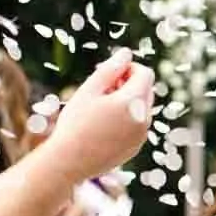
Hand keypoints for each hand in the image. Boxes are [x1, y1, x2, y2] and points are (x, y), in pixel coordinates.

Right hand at [46, 53, 155, 183]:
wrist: (68, 162)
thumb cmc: (75, 123)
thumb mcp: (89, 90)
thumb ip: (110, 69)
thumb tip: (126, 53)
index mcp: (133, 102)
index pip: (145, 73)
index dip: (128, 68)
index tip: (109, 75)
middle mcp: (144, 120)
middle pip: (147, 90)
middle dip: (129, 84)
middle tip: (102, 91)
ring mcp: (141, 136)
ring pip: (143, 108)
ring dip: (127, 102)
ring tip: (100, 109)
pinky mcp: (136, 148)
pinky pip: (137, 126)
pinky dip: (126, 120)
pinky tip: (103, 126)